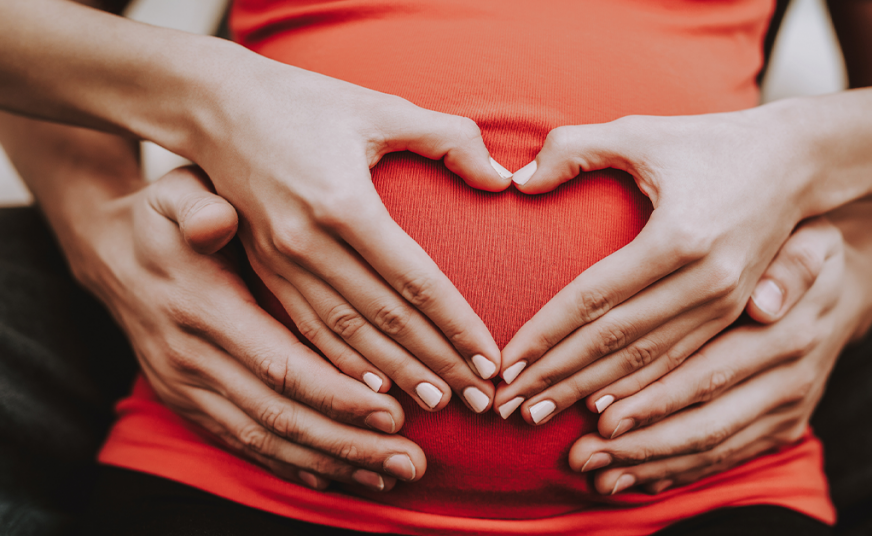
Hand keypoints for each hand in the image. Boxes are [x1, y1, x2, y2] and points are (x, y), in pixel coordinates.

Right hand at [72, 166, 425, 490]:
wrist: (110, 253)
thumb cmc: (165, 217)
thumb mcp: (176, 194)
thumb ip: (199, 207)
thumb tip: (215, 220)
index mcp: (203, 310)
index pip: (279, 364)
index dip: (336, 394)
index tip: (392, 412)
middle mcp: (192, 359)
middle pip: (280, 416)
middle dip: (348, 443)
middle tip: (411, 461)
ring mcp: (187, 388)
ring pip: (265, 439)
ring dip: (330, 462)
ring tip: (391, 476)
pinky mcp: (189, 404)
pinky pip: (243, 444)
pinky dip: (290, 464)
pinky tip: (335, 477)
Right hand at [193, 65, 512, 413]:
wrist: (212, 104)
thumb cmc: (304, 101)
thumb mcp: (379, 107)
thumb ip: (448, 137)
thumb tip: (502, 178)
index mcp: (343, 203)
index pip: (415, 282)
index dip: (456, 325)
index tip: (490, 359)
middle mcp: (307, 242)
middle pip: (384, 320)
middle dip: (436, 364)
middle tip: (478, 400)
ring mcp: (279, 261)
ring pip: (345, 335)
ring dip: (394, 375)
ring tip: (436, 406)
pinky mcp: (261, 270)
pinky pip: (306, 330)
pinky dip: (341, 365)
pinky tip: (371, 392)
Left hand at [494, 112, 809, 422]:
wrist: (798, 161)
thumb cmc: (710, 141)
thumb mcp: (641, 132)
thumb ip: (574, 148)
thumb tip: (517, 181)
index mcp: (678, 237)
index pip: (593, 299)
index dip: (545, 335)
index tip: (505, 363)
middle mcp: (705, 280)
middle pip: (614, 342)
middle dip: (556, 377)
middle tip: (506, 405)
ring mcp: (724, 303)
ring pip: (643, 362)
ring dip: (587, 392)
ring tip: (536, 414)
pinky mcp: (732, 314)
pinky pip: (675, 361)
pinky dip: (634, 389)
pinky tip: (597, 409)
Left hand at [565, 219, 855, 494]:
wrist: (840, 290)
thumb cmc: (796, 250)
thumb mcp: (807, 240)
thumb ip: (791, 265)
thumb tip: (765, 303)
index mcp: (792, 332)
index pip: (711, 373)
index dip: (655, 398)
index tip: (600, 412)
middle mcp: (792, 379)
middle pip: (707, 424)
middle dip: (640, 443)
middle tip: (582, 453)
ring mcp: (789, 409)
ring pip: (713, 449)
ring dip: (650, 464)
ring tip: (596, 474)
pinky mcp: (783, 428)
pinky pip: (727, 458)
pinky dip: (679, 471)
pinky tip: (634, 479)